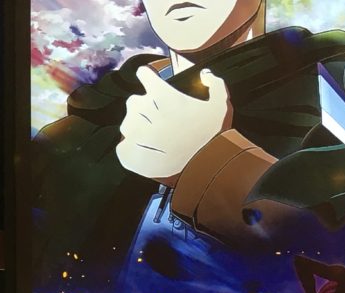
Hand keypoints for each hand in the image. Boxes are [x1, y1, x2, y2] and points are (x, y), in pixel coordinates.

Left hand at [116, 68, 231, 181]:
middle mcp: (143, 109)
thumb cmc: (213, 134)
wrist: (205, 166)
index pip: (144, 74)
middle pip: (134, 101)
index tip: (153, 83)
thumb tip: (204, 75)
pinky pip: (123, 146)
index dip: (149, 78)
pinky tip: (147, 153)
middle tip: (160, 120)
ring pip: (128, 123)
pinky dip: (132, 149)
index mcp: (162, 94)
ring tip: (155, 139)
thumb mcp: (221, 103)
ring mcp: (134, 132)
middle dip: (145, 107)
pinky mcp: (129, 153)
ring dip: (138, 128)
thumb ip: (214, 83)